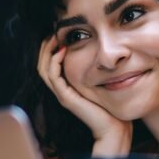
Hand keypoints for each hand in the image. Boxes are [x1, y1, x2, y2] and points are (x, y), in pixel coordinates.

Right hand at [37, 36, 131, 155]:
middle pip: (42, 64)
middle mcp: (62, 90)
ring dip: (47, 51)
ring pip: (44, 69)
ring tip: (56, 37)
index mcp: (68, 86)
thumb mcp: (104, 82)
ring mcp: (62, 94)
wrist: (116, 128)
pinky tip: (63, 50)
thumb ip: (99, 69)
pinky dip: (54, 62)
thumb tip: (107, 52)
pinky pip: (53, 77)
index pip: (50, 63)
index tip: (60, 32)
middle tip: (54, 30)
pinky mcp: (66, 98)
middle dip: (46, 45)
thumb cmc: (113, 106)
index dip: (52, 47)